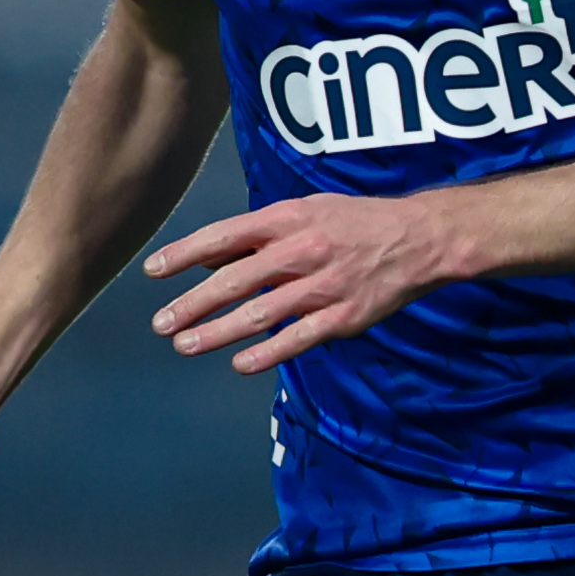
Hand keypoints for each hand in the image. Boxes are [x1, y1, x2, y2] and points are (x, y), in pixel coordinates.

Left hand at [144, 190, 458, 373]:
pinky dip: (266, 352)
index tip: (153, 270)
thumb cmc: (357, 223)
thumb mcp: (308, 211)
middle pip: (235, 280)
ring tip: (186, 345)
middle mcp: (302, 251)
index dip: (186, 253)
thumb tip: (212, 258)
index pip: (225, 235)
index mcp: (289, 219)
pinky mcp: (343, 317)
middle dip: (192, 304)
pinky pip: (297, 338)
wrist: (421, 239)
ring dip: (217, 332)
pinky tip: (239, 363)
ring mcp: (323, 286)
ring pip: (259, 314)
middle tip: (161, 324)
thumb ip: (261, 235)